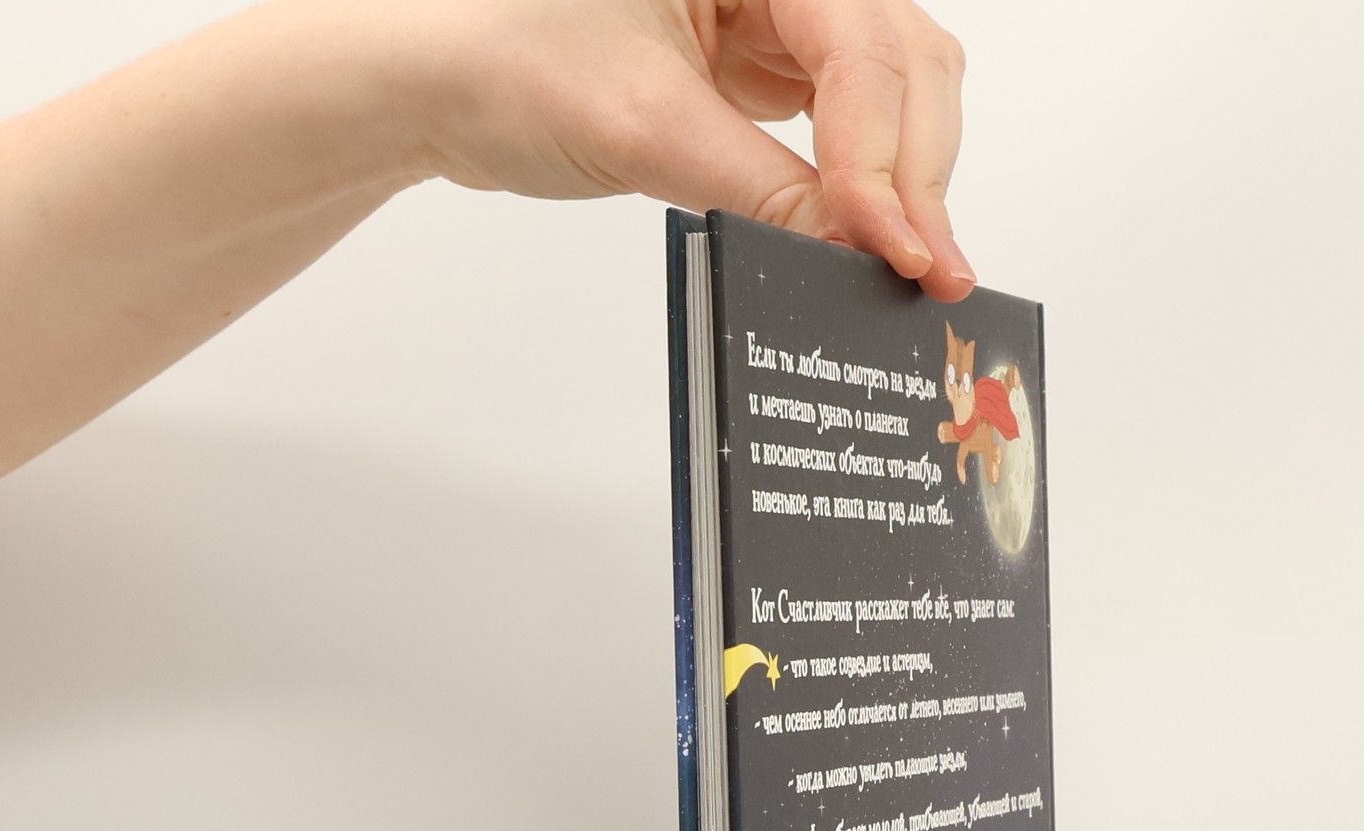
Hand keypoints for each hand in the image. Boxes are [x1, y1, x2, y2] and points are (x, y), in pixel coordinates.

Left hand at [384, 0, 974, 297]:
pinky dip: (864, 177)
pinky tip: (868, 232)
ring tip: (907, 262)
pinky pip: (846, 115)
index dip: (884, 159)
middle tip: (923, 271)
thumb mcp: (644, 130)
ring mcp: (777, 12)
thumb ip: (761, 190)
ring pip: (891, 88)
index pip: (863, 49)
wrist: (440, 79)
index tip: (893, 248)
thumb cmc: (504, 60)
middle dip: (914, 171)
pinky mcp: (761, 63)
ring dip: (903, 175)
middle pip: (903, 62)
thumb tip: (848, 252)